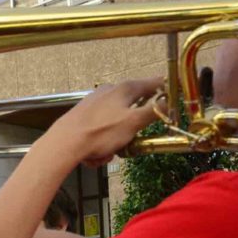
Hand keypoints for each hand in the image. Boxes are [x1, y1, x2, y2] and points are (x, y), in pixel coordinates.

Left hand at [40, 78, 162, 166]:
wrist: (64, 143)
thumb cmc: (101, 132)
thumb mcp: (133, 122)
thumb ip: (153, 111)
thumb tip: (167, 101)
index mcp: (124, 89)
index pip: (152, 83)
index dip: (164, 90)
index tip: (173, 98)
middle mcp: (109, 91)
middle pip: (132, 109)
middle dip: (132, 130)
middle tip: (128, 141)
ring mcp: (94, 103)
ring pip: (115, 125)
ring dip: (114, 142)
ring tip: (106, 152)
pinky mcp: (83, 116)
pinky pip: (100, 131)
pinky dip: (100, 144)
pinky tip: (94, 154)